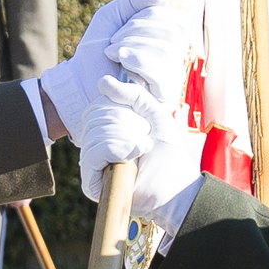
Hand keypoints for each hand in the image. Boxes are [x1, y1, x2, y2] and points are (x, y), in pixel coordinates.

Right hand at [80, 72, 197, 218]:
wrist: (177, 186)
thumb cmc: (167, 152)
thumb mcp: (153, 113)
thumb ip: (133, 94)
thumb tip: (103, 82)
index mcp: (106, 132)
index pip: (95, 109)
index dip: (117, 109)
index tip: (141, 123)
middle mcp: (95, 148)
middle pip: (93, 119)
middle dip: (124, 124)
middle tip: (144, 138)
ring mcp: (92, 167)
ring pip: (93, 136)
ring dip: (124, 139)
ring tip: (142, 148)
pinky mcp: (91, 184)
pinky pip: (92, 155)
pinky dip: (115, 151)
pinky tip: (134, 156)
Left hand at [100, 0, 190, 110]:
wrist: (80, 83)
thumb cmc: (97, 51)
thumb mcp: (113, 16)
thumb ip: (134, 0)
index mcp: (169, 41)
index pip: (177, 20)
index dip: (147, 17)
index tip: (121, 29)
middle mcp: (176, 59)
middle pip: (172, 33)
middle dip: (136, 31)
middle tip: (113, 43)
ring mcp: (171, 80)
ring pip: (167, 51)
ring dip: (131, 46)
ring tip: (113, 54)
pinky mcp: (162, 97)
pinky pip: (161, 74)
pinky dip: (137, 61)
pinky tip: (120, 62)